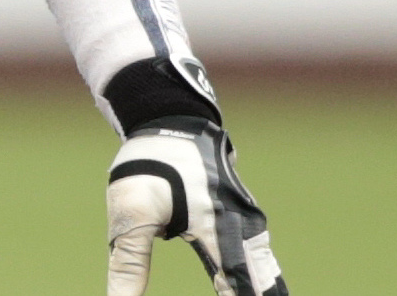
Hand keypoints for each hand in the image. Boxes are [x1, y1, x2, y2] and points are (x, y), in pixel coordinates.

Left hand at [106, 120, 288, 294]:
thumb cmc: (150, 164)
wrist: (171, 119)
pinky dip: (259, 281)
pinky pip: (261, 261)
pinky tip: (250, 288)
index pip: (237, 285)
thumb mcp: (130, 212)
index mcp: (218, 227)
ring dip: (262, 287)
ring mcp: (251, 224)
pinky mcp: (247, 222)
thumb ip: (129, 263)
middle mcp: (245, 227)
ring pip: (267, 273)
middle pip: (265, 283)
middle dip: (260, 294)